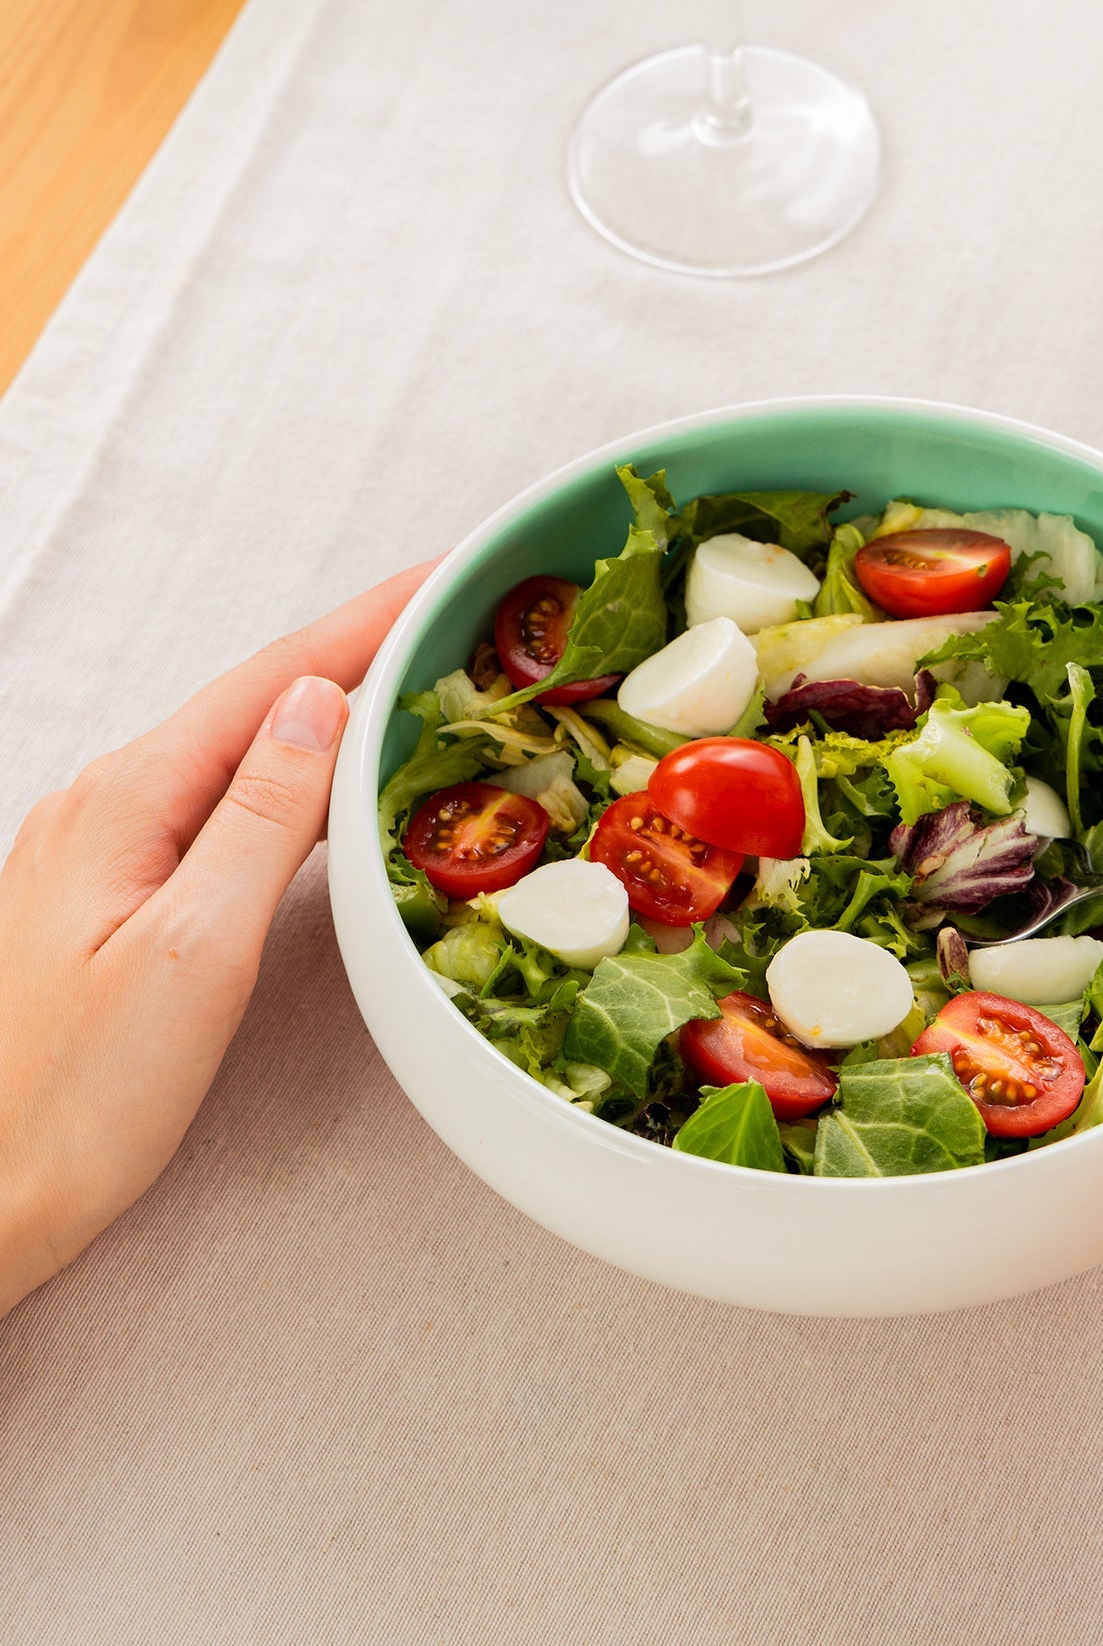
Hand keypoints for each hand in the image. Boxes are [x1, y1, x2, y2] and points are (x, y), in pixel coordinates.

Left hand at [0, 564, 431, 1315]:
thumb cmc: (71, 1102)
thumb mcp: (192, 954)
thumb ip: (260, 819)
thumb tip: (320, 706)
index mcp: (125, 800)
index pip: (272, 682)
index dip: (368, 622)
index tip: (448, 572)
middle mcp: (109, 804)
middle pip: (259, 699)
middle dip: (361, 646)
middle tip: (459, 617)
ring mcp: (108, 847)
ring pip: (243, 749)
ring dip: (332, 707)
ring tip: (420, 679)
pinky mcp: (120, 893)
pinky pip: (224, 802)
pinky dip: (296, 776)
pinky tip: (332, 784)